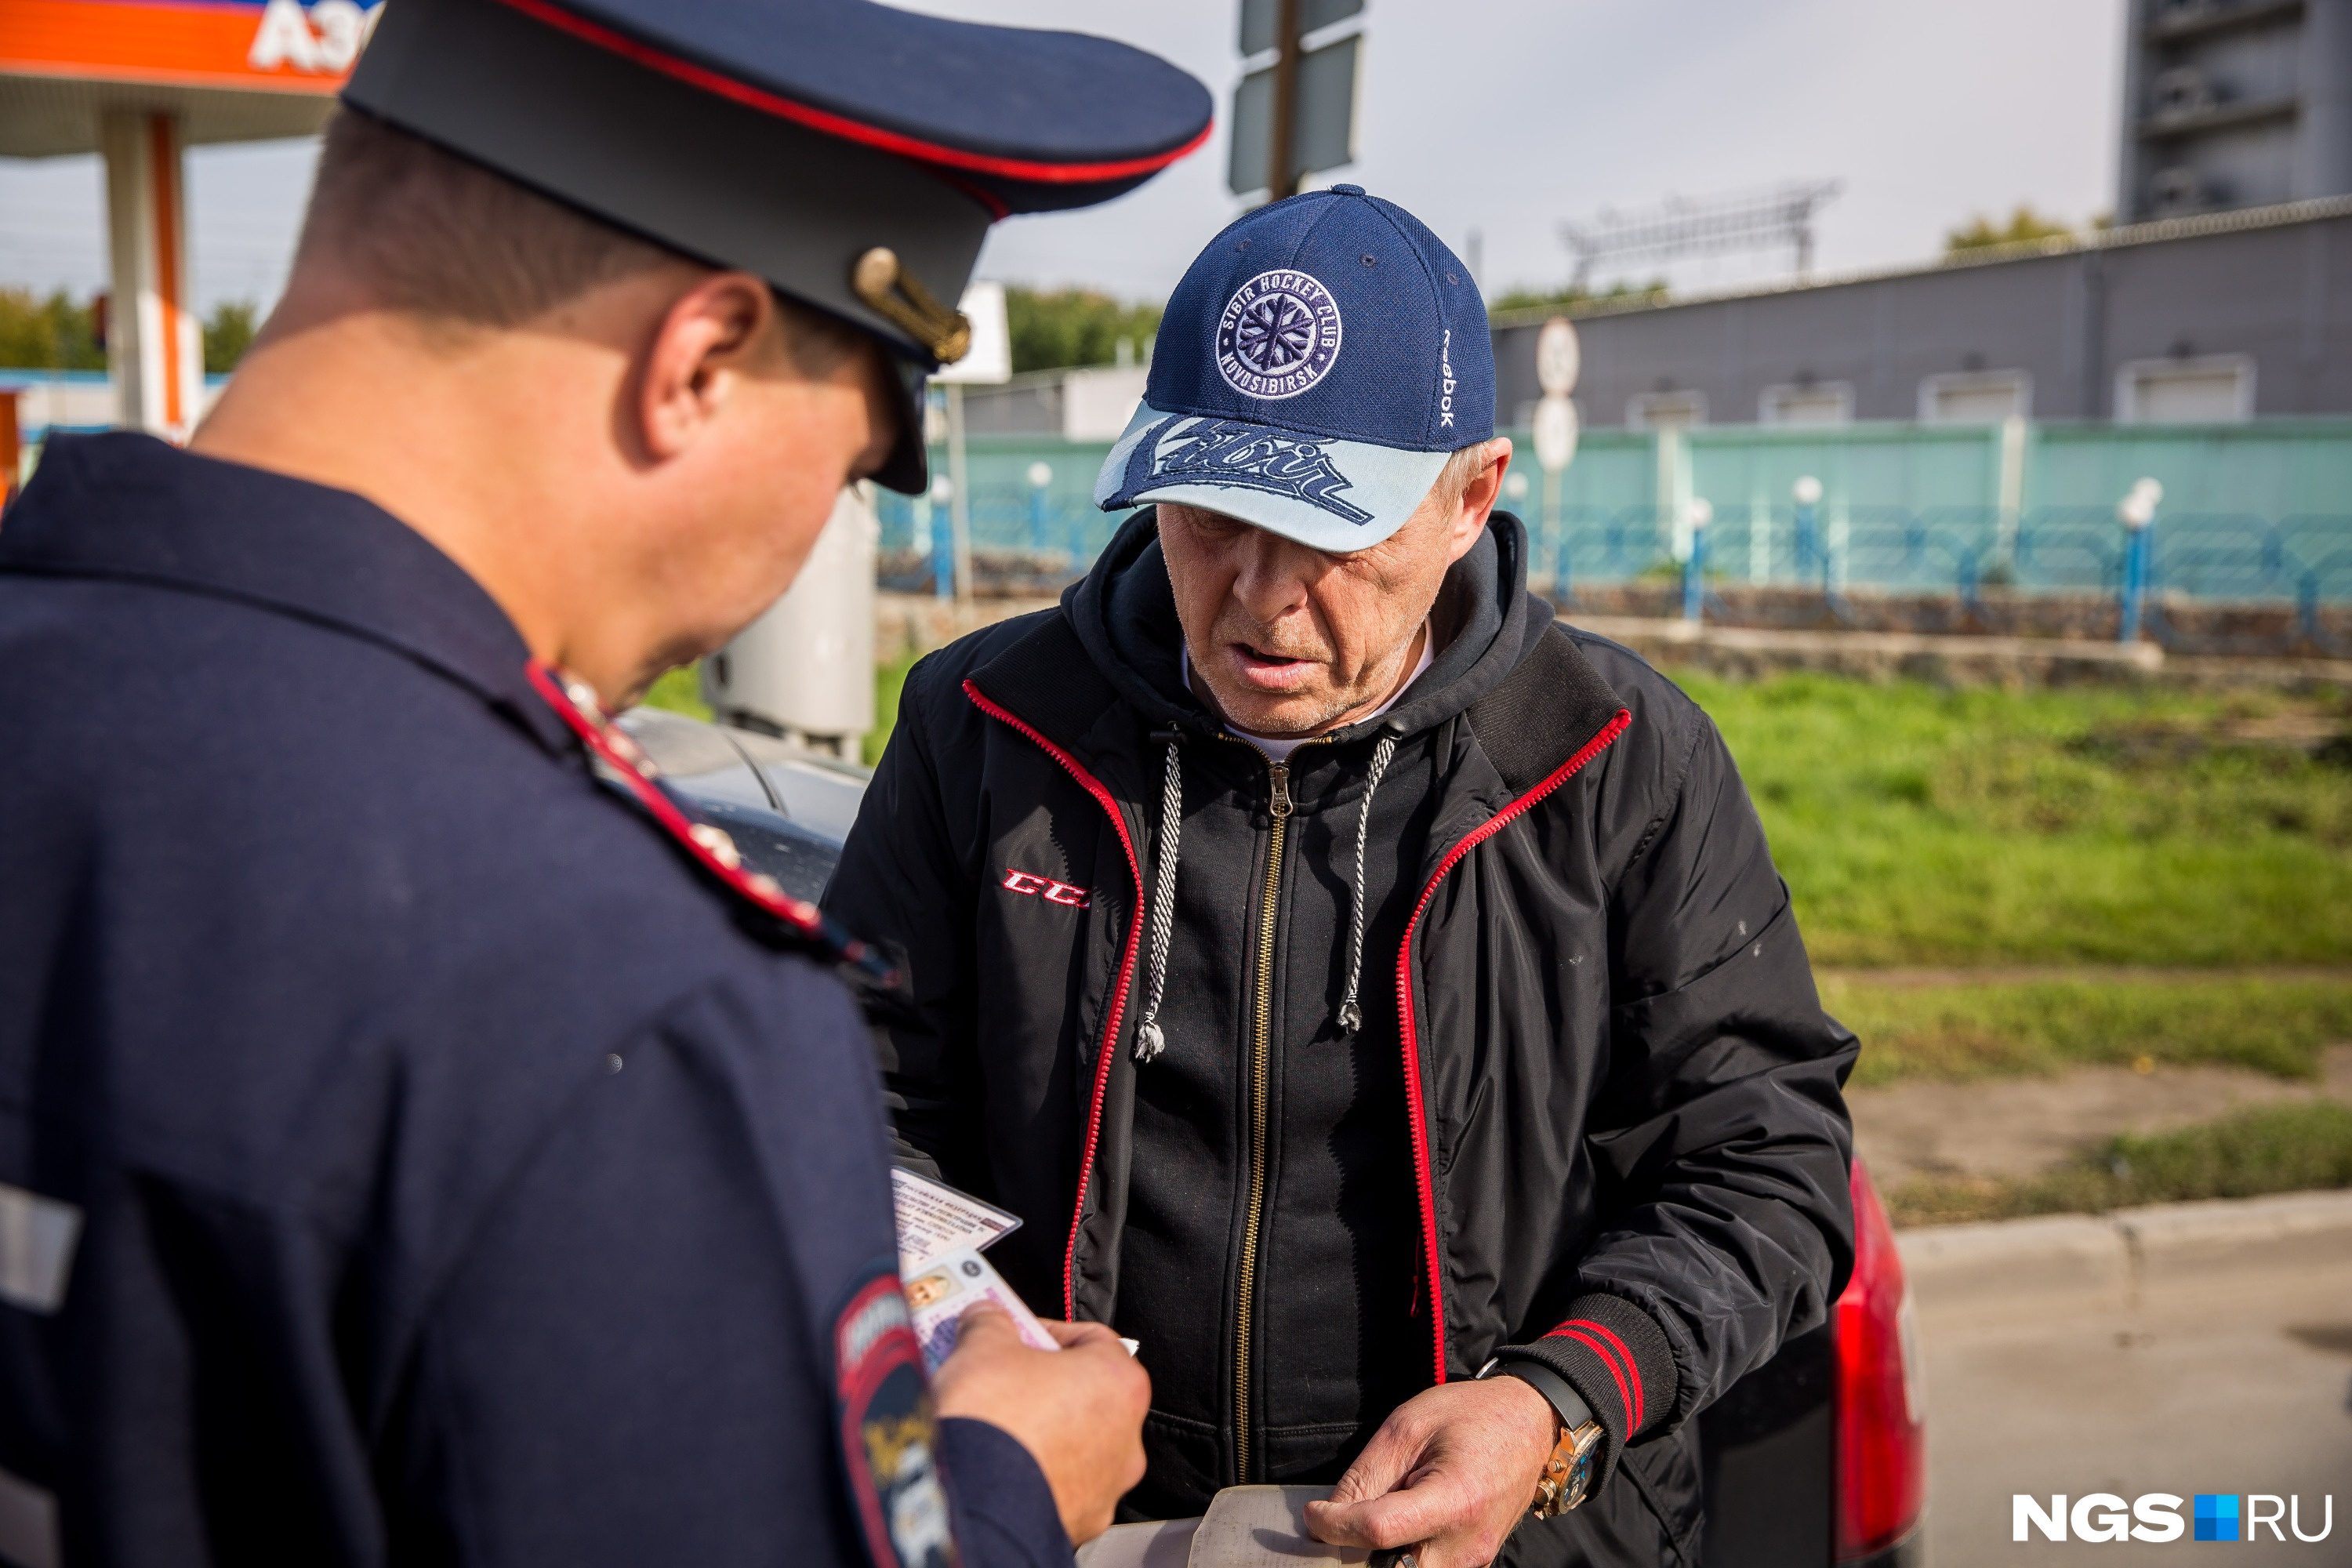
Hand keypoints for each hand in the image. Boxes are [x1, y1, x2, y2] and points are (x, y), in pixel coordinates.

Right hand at [931, 1305, 1150, 1544]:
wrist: (972, 1502)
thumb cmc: (994, 1419)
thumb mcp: (983, 1344)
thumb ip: (991, 1321)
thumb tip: (986, 1316)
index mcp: (1120, 1382)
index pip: (1092, 1338)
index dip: (1047, 1331)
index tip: (1016, 1333)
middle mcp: (1126, 1437)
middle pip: (1085, 1393)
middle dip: (1043, 1382)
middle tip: (1002, 1376)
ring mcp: (1105, 1486)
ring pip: (1075, 1444)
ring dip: (1041, 1429)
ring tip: (995, 1421)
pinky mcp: (1079, 1520)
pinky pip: (1057, 1484)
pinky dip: (1034, 1471)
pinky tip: (998, 1462)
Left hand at [1303, 1376, 1556, 1567]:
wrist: (1529, 1424)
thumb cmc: (1470, 1416)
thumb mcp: (1407, 1426)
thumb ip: (1365, 1475)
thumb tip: (1329, 1515)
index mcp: (1453, 1499)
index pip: (1377, 1531)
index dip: (1334, 1526)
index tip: (1313, 1515)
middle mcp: (1468, 1542)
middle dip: (1356, 1553)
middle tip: (1338, 1525)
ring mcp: (1475, 1559)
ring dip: (1380, 1556)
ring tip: (1372, 1518)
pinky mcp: (1475, 1562)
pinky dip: (1401, 1554)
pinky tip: (1396, 1526)